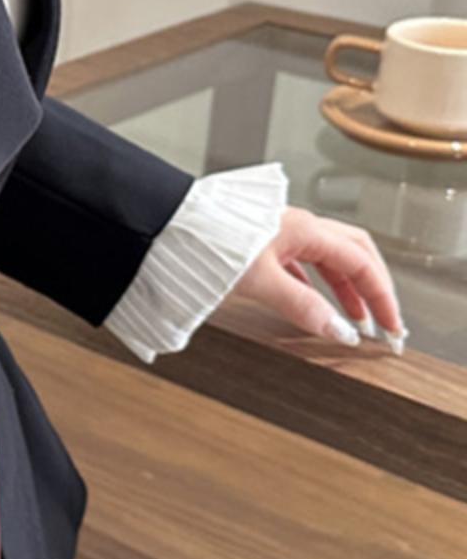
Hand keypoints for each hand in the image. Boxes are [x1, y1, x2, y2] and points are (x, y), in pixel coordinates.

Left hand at [221, 205, 406, 350]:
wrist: (165, 227)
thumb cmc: (207, 243)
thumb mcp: (260, 280)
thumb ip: (301, 306)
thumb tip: (339, 331)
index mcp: (305, 229)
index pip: (361, 262)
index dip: (381, 296)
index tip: (392, 326)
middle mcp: (297, 227)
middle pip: (353, 254)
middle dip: (372, 287)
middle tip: (382, 320)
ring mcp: (279, 234)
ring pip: (326, 258)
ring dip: (344, 288)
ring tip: (352, 319)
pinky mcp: (261, 244)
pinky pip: (301, 264)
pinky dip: (315, 285)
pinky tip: (311, 303)